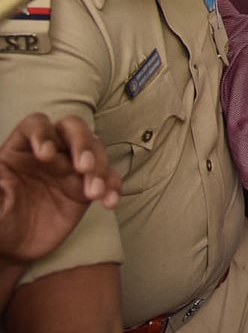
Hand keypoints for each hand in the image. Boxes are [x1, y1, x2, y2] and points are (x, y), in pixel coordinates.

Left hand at [0, 114, 119, 264]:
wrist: (12, 248)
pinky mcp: (86, 187)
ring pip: (95, 149)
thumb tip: (2, 179)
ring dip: (99, 167)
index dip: (43, 133)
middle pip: (73, 128)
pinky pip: (107, 178)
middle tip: (83, 166)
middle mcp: (50, 151)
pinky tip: (109, 201)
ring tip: (94, 192)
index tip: (45, 155)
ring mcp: (70, 168)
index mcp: (22, 148)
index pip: (36, 125)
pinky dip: (113, 186)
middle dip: (82, 143)